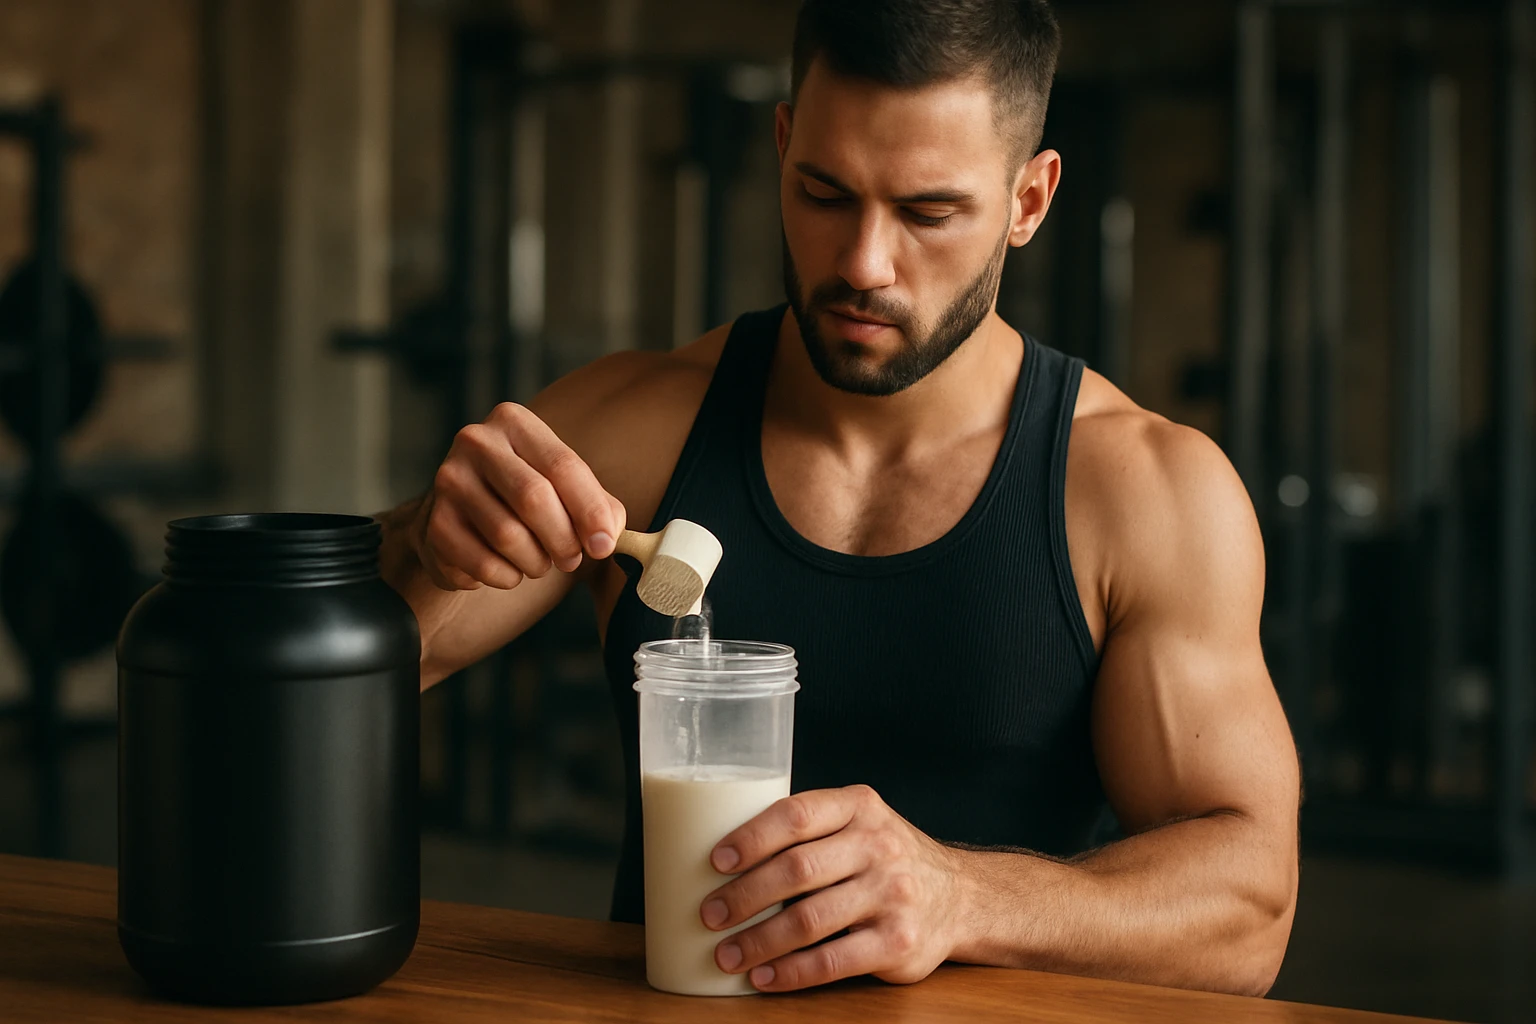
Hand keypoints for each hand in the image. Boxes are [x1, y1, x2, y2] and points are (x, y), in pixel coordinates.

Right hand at [414, 402, 625, 590]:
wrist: (463, 511)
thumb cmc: (526, 496)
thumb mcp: (565, 486)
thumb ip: (598, 506)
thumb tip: (606, 538)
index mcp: (514, 422)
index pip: (563, 466)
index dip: (590, 511)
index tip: (604, 545)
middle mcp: (476, 442)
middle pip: (534, 499)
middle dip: (563, 540)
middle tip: (572, 560)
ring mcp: (449, 481)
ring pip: (508, 536)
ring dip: (535, 563)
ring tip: (539, 562)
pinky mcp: (434, 523)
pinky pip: (482, 565)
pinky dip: (506, 577)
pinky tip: (508, 569)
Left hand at [701, 784, 961, 991]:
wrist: (959, 897)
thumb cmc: (885, 858)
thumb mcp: (859, 823)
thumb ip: (811, 829)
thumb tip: (725, 855)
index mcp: (860, 807)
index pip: (797, 814)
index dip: (751, 837)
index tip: (715, 861)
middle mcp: (879, 846)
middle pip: (797, 870)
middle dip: (744, 895)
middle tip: (710, 915)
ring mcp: (892, 895)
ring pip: (809, 920)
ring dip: (758, 941)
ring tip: (726, 953)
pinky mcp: (898, 943)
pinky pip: (832, 961)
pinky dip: (790, 973)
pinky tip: (763, 977)